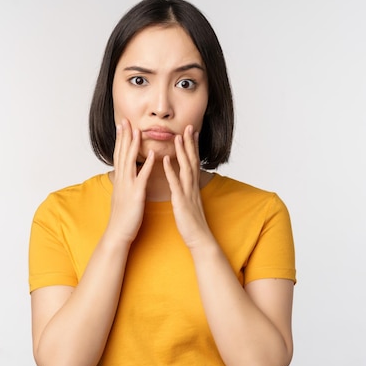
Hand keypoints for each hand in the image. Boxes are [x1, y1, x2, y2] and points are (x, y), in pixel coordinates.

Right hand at [105, 119, 154, 244]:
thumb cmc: (123, 217)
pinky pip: (142, 177)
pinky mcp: (136, 195)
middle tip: (125, 120)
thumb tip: (126, 174)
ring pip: (129, 161)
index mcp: (120, 180)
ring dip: (133, 145)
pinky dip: (147, 164)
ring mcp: (128, 186)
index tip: (122, 126)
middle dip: (124, 136)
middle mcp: (122, 180)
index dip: (121, 140)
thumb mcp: (122, 196)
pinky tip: (152, 154)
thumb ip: (125, 183)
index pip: (119, 155)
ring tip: (137, 130)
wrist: (118, 234)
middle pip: (122, 153)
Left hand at [163, 125, 214, 248]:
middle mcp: (192, 186)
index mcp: (193, 186)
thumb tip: (185, 182)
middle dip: (190, 143)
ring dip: (181, 152)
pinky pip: (175, 183)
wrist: (199, 238)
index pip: (194, 162)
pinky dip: (170, 170)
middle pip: (192, 160)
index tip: (191, 132)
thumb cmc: (192, 222)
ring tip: (178, 137)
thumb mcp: (190, 202)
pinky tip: (165, 159)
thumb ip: (187, 190)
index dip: (192, 147)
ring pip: (186, 168)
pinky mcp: (181, 201)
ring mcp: (188, 192)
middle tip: (188, 127)